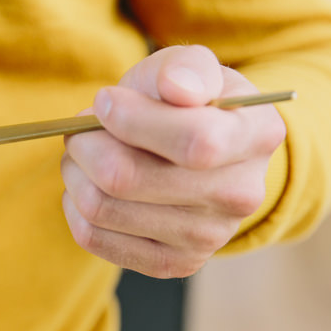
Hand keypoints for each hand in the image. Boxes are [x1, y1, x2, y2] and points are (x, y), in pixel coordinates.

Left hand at [61, 45, 285, 277]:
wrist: (195, 149)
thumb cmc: (185, 100)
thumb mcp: (190, 67)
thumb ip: (186, 68)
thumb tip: (178, 89)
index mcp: (256, 135)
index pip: (193, 141)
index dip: (131, 119)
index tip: (103, 102)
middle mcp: (241, 195)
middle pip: (128, 179)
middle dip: (86, 144)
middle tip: (81, 128)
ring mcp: (208, 237)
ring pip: (102, 208)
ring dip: (75, 172)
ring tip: (83, 153)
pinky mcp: (173, 264)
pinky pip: (94, 237)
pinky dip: (75, 207)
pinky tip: (89, 186)